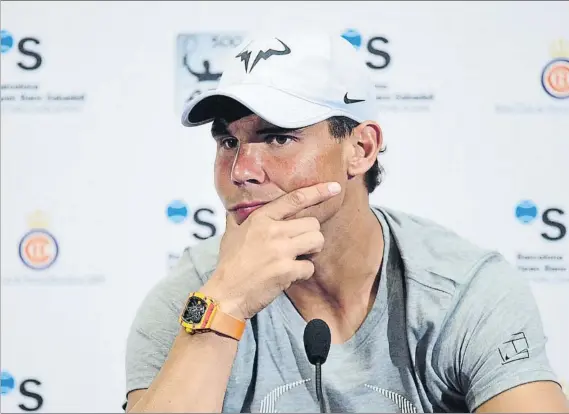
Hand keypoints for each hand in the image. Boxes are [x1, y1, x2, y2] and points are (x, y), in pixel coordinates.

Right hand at [201, 182, 341, 319]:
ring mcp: (280, 250)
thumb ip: (238, 217)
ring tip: (297, 257)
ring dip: (311, 251)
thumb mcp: (230, 233)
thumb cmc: (229, 264)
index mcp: (260, 218)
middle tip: (300, 246)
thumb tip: (234, 205)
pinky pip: (310, 267)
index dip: (318, 191)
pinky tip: (289, 275)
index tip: (334, 187)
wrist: (226, 294)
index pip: (295, 199)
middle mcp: (272, 230)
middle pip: (313, 223)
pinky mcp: (286, 270)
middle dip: (310, 235)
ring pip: (317, 241)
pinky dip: (303, 273)